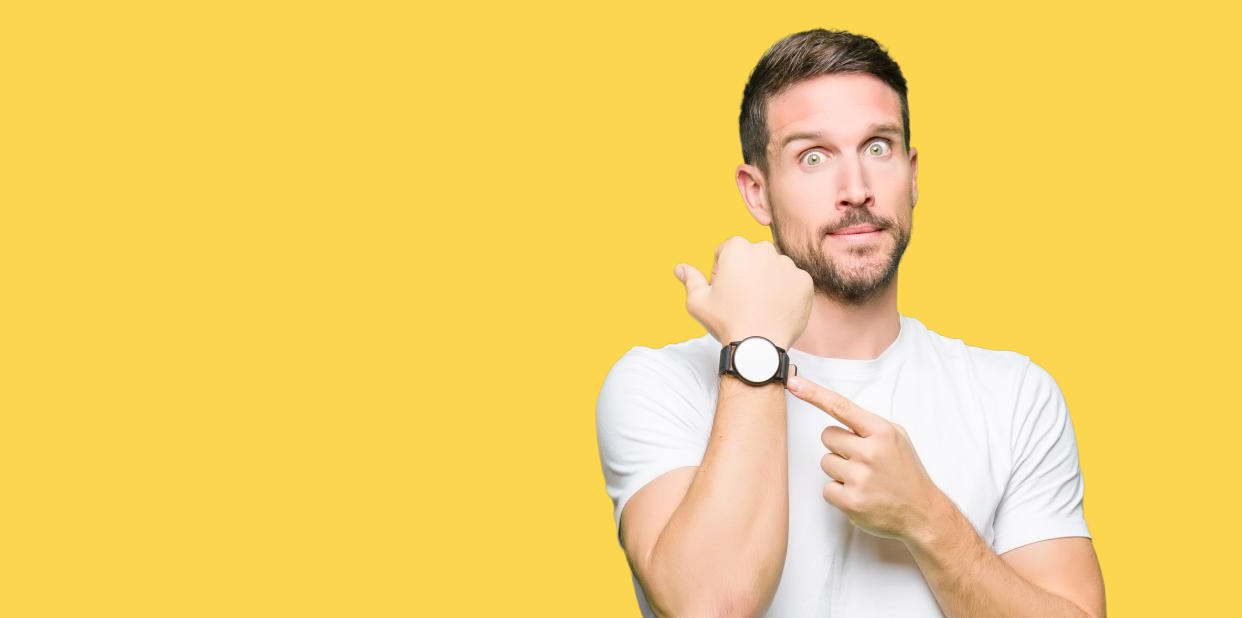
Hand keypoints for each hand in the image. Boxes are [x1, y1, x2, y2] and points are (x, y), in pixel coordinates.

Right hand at [674, 236, 812, 348]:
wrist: (758, 347)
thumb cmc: (725, 321)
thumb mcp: (698, 301)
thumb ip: (690, 279)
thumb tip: (679, 268)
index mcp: (738, 247)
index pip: (727, 251)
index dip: (722, 270)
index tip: (724, 290)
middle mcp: (765, 249)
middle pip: (753, 256)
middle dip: (746, 272)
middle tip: (741, 299)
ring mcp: (788, 265)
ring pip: (774, 268)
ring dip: (767, 281)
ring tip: (759, 307)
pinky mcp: (805, 281)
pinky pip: (793, 282)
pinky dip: (786, 293)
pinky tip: (775, 310)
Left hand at [786, 374, 944, 542]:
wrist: (922, 512)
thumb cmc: (906, 473)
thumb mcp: (896, 438)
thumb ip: (868, 426)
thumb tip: (838, 413)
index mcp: (881, 432)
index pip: (841, 407)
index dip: (814, 394)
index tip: (794, 383)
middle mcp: (870, 452)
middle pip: (827, 436)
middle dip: (839, 446)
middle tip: (861, 459)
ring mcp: (859, 477)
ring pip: (825, 462)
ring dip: (839, 470)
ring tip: (864, 479)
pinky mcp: (851, 501)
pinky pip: (826, 488)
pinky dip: (839, 493)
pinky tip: (860, 494)